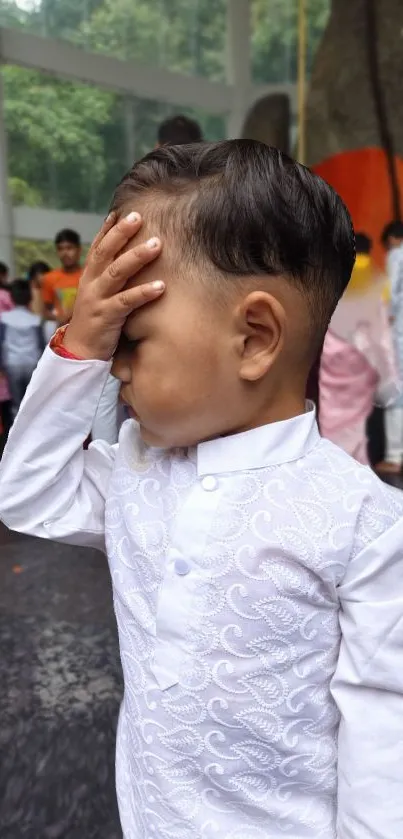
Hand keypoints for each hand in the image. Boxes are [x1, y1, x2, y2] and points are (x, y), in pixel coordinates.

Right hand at [63, 211, 163, 360]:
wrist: (80, 351)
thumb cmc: (96, 321)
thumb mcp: (99, 295)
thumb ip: (110, 278)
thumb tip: (128, 259)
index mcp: (89, 277)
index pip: (98, 247)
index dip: (109, 229)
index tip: (122, 212)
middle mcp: (91, 284)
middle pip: (105, 252)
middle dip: (122, 233)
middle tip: (139, 216)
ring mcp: (98, 299)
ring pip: (116, 272)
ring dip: (137, 257)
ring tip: (156, 244)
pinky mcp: (107, 317)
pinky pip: (127, 302)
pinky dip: (144, 293)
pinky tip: (161, 286)